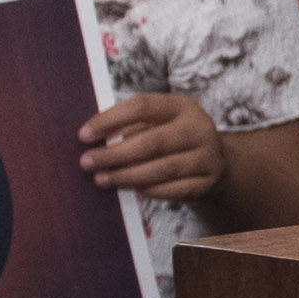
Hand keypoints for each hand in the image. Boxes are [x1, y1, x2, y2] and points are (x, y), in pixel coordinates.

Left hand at [80, 90, 225, 207]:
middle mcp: (199, 128)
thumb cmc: (171, 139)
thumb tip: (93, 138)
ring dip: (127, 176)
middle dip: (115, 154)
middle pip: (152, 142)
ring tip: (102, 179)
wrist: (215, 163)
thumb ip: (130, 126)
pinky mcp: (209, 182)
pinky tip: (130, 189)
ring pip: (163, 169)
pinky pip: (174, 190)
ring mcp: (208, 157)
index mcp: (182, 106)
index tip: (83, 135)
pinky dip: (149, 191)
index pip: (142, 106)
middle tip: (87, 162)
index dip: (110, 120)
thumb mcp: (157, 123)